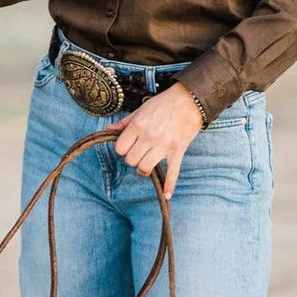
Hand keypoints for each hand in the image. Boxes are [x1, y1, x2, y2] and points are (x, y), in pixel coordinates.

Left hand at [107, 84, 204, 198]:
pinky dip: (169, 186)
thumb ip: (124, 123)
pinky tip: (167, 195)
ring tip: (145, 164)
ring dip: (143, 170)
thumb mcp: (139, 110)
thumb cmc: (162, 104)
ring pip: (145, 168)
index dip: (121, 150)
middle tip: (137, 154)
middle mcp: (148, 137)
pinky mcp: (177, 152)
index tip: (127, 147)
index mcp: (137, 125)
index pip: (119, 148)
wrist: (188, 101)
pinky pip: (173, 173)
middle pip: (131, 160)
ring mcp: (163, 146)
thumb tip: (108, 130)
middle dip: (132, 160)